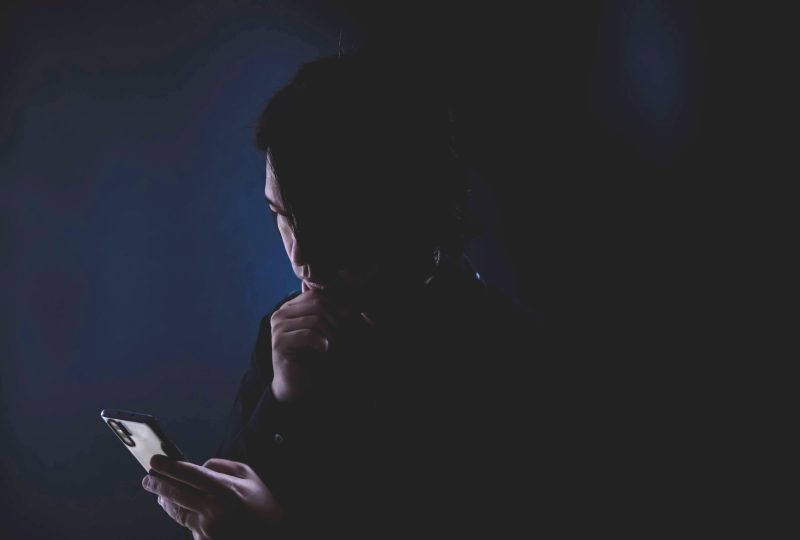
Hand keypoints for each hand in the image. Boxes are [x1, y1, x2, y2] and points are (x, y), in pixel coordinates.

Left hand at [142, 455, 283, 539]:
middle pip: (176, 493)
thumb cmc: (262, 504)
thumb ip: (222, 466)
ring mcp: (207, 529)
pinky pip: (187, 525)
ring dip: (165, 501)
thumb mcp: (249, 476)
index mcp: (225, 489)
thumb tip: (198, 466)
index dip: (168, 467)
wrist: (272, 535)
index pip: (189, 474)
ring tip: (160, 493)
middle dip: (157, 484)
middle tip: (148, 479)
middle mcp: (213, 509)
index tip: (155, 462)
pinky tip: (182, 508)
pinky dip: (183, 515)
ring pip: (176, 511)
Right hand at [270, 287, 355, 401]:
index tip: (351, 324)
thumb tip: (369, 314)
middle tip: (346, 338)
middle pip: (318, 303)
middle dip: (338, 320)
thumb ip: (344, 319)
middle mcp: (282, 312)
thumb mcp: (331, 334)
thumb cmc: (316, 358)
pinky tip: (325, 350)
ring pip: (315, 319)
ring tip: (336, 347)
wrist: (299, 385)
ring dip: (332, 334)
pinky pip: (307, 334)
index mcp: (293, 306)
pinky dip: (322, 342)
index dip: (339, 307)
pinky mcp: (279, 342)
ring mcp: (278, 326)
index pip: (319, 295)